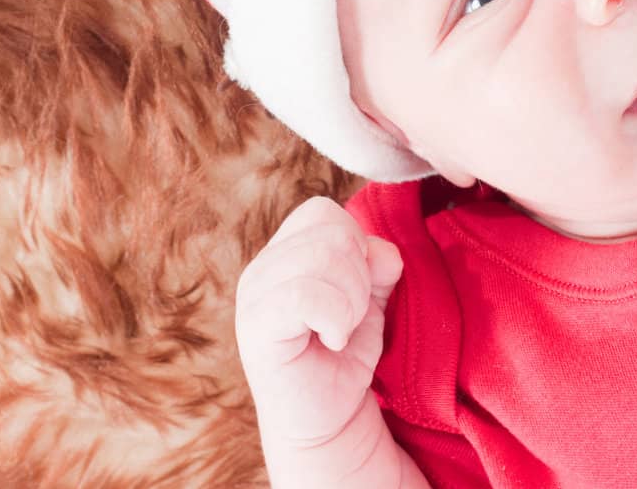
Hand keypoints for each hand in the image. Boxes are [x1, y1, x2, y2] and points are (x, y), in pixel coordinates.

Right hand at [234, 195, 404, 449]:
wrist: (328, 423)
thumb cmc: (343, 360)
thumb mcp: (368, 301)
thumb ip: (375, 266)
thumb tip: (383, 251)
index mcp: (282, 254)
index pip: (323, 212)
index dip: (356, 245)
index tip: (360, 290)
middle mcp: (261, 268)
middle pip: (329, 230)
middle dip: (359, 275)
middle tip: (351, 317)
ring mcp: (253, 296)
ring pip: (322, 257)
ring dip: (350, 300)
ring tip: (341, 331)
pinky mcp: (256, 327)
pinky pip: (305, 294)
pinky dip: (335, 318)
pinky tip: (332, 342)